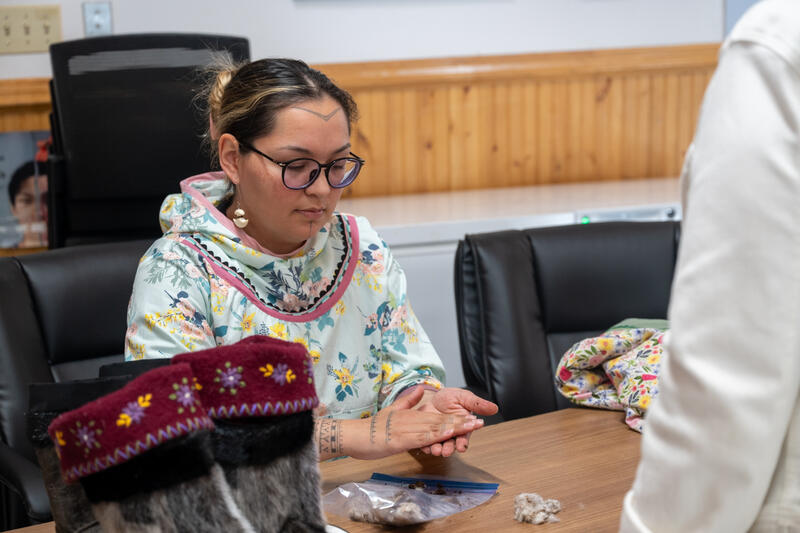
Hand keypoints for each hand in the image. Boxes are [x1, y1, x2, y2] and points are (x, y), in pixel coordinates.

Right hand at [324, 385, 480, 460]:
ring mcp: (408, 429)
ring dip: (455, 427)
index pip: (438, 416)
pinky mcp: (402, 439)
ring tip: (471, 426)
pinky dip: (437, 435)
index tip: (473, 417)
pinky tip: (449, 434)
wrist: (355, 435)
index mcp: (411, 415)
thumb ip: (407, 401)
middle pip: (441, 421)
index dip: (456, 417)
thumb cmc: (372, 428)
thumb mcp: (391, 411)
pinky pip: (422, 437)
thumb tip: (421, 389)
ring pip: (435, 428)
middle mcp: (412, 420)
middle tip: (480, 422)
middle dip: (462, 422)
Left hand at [413, 387, 497, 456]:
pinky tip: (425, 446)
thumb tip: (494, 408)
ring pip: (439, 445)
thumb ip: (478, 404)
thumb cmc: (450, 397)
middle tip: (446, 451)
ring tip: (436, 450)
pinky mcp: (427, 434)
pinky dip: (425, 445)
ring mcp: (439, 435)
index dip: (463, 442)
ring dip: (438, 449)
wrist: (433, 396)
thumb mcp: (464, 397)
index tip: (462, 445)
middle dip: (449, 449)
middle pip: (451, 444)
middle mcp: (451, 433)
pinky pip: (426, 442)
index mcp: (462, 426)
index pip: (464, 437)